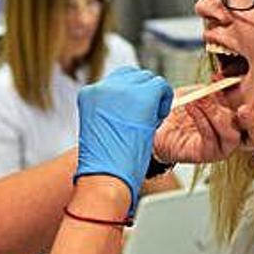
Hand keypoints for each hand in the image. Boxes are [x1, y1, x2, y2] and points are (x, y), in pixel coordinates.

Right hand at [75, 67, 172, 216]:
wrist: (104, 177)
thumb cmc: (103, 164)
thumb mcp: (99, 129)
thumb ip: (111, 110)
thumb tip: (130, 105)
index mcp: (88, 93)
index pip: (118, 81)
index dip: (131, 96)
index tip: (134, 113)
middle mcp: (102, 87)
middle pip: (134, 76)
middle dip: (144, 94)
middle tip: (145, 118)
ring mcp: (121, 90)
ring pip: (149, 80)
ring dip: (154, 98)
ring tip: (149, 122)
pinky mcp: (141, 96)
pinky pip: (161, 87)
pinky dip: (164, 102)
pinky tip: (157, 120)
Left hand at [153, 88, 253, 163]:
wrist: (156, 121)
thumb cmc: (182, 108)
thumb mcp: (205, 92)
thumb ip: (220, 87)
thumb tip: (229, 77)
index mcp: (240, 120)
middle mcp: (235, 136)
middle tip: (243, 109)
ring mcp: (221, 148)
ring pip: (232, 136)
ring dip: (218, 114)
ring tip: (202, 98)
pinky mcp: (205, 154)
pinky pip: (210, 139)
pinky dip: (202, 119)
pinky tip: (193, 105)